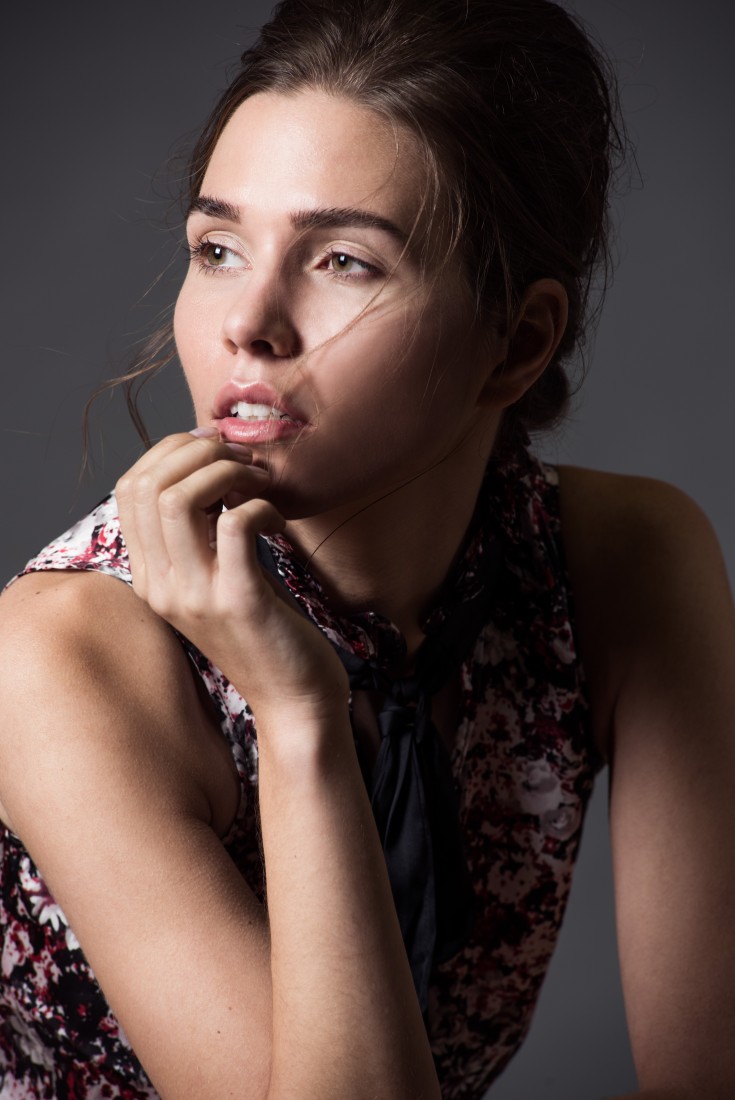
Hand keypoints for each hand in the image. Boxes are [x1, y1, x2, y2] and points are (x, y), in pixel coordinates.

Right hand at [115, 432, 348, 726]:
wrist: (295, 702)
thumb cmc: (266, 633)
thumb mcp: (217, 581)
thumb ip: (201, 536)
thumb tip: (209, 467)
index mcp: (151, 579)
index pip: (129, 490)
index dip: (170, 453)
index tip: (214, 450)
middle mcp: (162, 587)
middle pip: (148, 486)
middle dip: (197, 452)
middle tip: (240, 458)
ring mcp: (197, 596)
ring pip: (178, 499)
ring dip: (225, 471)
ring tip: (257, 481)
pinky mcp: (239, 601)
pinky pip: (235, 524)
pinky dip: (260, 505)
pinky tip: (278, 520)